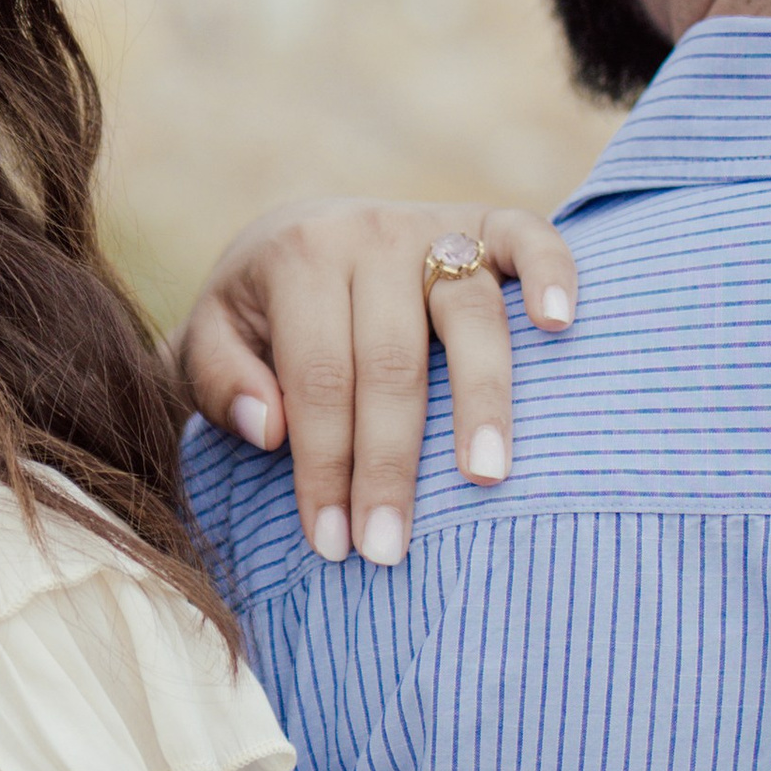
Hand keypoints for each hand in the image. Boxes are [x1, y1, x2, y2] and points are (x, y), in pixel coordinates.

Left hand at [177, 199, 580, 565]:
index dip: (325, 466)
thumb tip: (269, 428)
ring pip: (468, 314)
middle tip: (389, 548)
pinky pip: (527, 236)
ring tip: (486, 477)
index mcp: (296, 257)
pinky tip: (561, 326)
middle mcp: (368, 234)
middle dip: (389, 464)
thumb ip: (220, 381)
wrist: (296, 235)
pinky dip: (552, 274)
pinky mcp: (484, 222)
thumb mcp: (209, 339)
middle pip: (391, 361)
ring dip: (482, 400)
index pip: (318, 379)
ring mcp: (432, 223)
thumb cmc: (254, 314)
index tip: (333, 545)